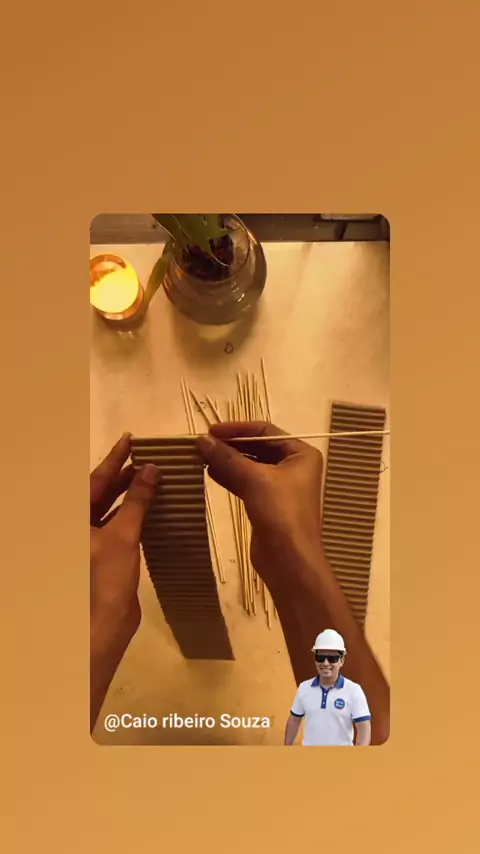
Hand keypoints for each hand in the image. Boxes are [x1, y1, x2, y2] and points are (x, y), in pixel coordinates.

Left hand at [90, 434, 157, 648]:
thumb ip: (137, 500)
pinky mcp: (105, 554)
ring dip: (131, 493)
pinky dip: (134, 513)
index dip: (114, 459)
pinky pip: (118, 524)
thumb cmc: (106, 578)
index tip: (131, 438)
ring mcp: (90, 541)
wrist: (104, 626)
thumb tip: (151, 469)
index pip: (95, 479)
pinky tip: (152, 505)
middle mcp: (78, 526)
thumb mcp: (122, 534)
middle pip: (100, 492)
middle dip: (124, 474)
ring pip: (110, 508)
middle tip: (146, 455)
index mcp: (74, 518)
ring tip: (153, 475)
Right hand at [196, 421, 323, 589]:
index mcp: (300, 454)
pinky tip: (210, 472)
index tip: (210, 431)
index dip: (237, 429)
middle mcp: (293, 466)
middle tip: (202, 444)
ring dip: (227, 460)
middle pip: (257, 447)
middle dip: (231, 445)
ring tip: (201, 456)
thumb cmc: (280, 512)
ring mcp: (280, 486)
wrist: (289, 560)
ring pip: (250, 465)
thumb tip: (201, 440)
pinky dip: (230, 476)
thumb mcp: (254, 479)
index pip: (265, 431)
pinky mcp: (267, 503)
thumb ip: (228, 458)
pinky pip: (246, 482)